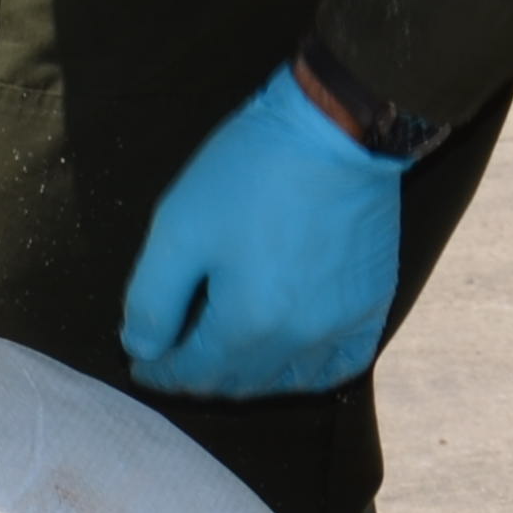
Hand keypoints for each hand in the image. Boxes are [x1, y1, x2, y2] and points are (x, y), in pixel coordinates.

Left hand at [119, 64, 404, 399]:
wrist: (337, 130)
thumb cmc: (251, 172)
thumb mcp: (179, 228)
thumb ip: (153, 299)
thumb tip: (142, 347)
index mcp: (247, 323)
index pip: (192, 372)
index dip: (160, 371)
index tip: (141, 361)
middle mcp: (299, 339)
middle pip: (237, 381)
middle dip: (198, 375)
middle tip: (173, 357)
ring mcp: (341, 326)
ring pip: (287, 381)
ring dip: (248, 378)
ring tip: (223, 357)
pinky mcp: (372, 305)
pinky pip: (341, 365)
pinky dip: (310, 371)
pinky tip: (289, 358)